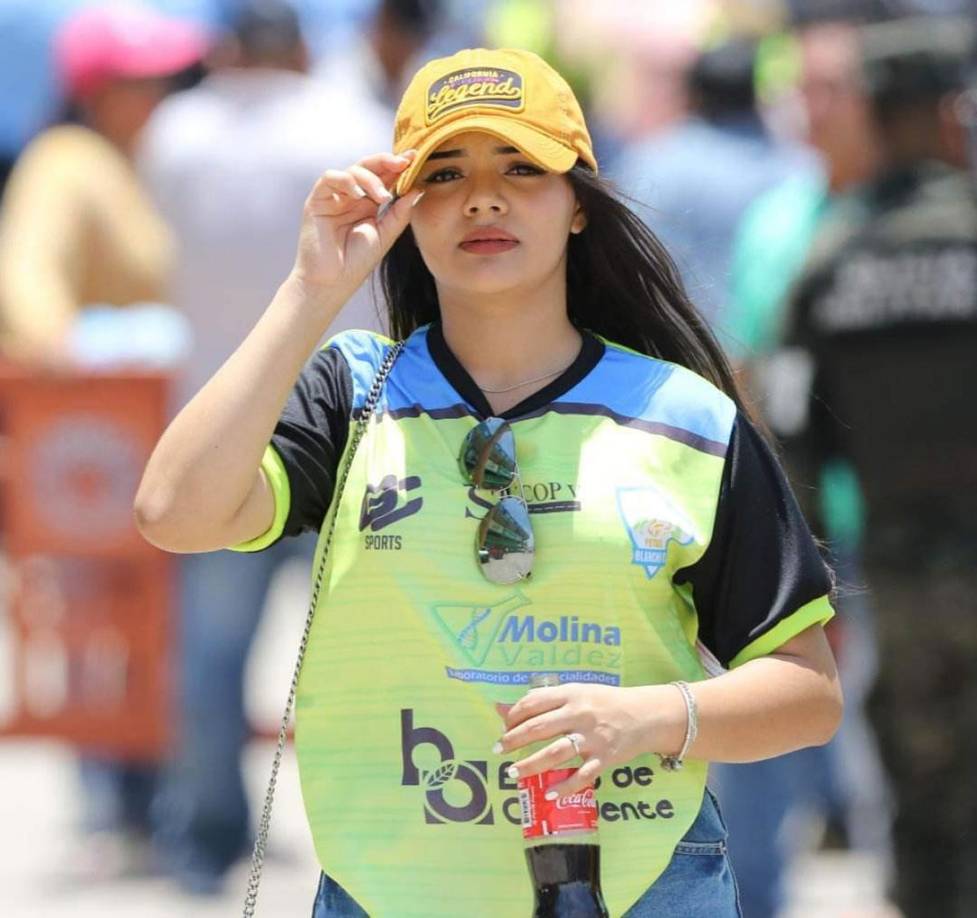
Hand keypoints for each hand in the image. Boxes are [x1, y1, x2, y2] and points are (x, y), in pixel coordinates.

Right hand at [290, 150, 422, 297]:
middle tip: (404, 162)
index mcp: (368, 204)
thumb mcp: (385, 235)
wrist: (332, 282)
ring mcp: (334, 197)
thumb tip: (419, 189)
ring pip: (352, 170)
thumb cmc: (356, 262)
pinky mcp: (317, 200)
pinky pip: (330, 178)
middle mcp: (351, 196)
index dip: (398, 167)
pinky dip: (346, 181)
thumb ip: (400, 213)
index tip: (416, 159)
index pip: (384, 178)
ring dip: (370, 178)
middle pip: (369, 167)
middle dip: (387, 161)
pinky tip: (358, 194)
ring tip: (382, 196)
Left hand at [495, 683, 686, 797]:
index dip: (513, 715)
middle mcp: (580, 715)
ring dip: (530, 765)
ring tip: (512, 773)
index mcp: (571, 694)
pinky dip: (564, 786)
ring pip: (555, 753)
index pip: (534, 703)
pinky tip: (548, 793)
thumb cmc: (604, 702)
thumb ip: (543, 699)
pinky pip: (581, 776)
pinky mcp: (604, 759)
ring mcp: (592, 738)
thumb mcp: (576, 692)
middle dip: (514, 740)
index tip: (502, 725)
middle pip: (539, 728)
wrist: (644, 715)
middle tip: (497, 750)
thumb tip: (503, 707)